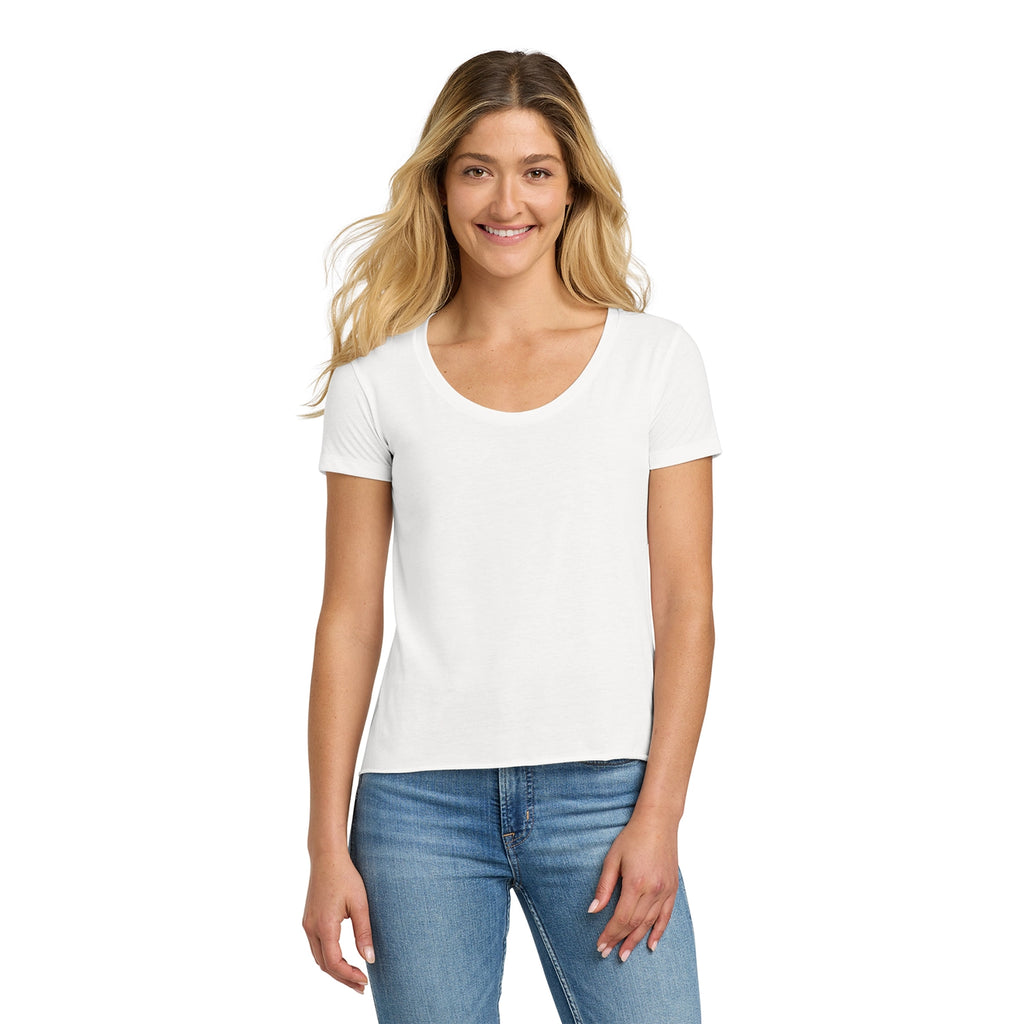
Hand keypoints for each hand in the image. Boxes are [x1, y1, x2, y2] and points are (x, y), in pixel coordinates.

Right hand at [302, 856, 374, 992]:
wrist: (327, 857)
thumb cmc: (345, 876)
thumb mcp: (360, 904)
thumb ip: (364, 933)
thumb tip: (369, 959)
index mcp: (325, 926)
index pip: (334, 963)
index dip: (349, 976)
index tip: (365, 981)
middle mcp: (312, 928)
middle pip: (325, 965)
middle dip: (343, 978)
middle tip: (361, 986)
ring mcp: (308, 924)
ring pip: (319, 958)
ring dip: (335, 970)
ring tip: (354, 977)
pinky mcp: (308, 920)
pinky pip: (316, 947)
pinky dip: (328, 958)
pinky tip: (342, 960)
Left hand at [589, 813, 678, 961]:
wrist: (658, 821)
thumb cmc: (633, 836)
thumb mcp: (612, 858)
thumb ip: (604, 887)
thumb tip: (593, 910)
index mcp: (636, 883)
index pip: (622, 918)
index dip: (610, 933)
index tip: (600, 944)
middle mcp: (653, 890)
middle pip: (635, 924)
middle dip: (620, 940)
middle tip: (607, 953)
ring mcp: (665, 890)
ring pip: (650, 923)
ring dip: (636, 940)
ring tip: (625, 954)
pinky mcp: (673, 888)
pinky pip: (666, 916)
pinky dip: (659, 932)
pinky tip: (651, 944)